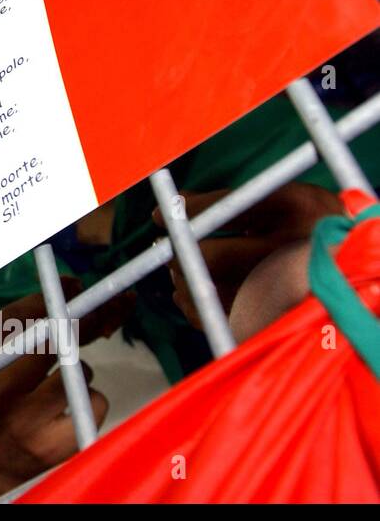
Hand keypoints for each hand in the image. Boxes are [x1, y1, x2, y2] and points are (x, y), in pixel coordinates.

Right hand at [0, 281, 133, 499]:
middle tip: (100, 310)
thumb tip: (73, 287)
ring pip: (78, 370)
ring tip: (57, 387)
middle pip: (50, 340)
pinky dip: (90, 400)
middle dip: (82, 320)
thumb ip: (19, 330)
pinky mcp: (54, 449)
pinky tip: (69, 412)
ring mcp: (25, 424)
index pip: (13, 320)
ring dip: (78, 371)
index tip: (73, 285)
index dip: (49, 297)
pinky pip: (93, 402)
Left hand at [150, 182, 341, 328]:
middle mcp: (295, 249)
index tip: (159, 216)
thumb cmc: (314, 226)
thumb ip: (234, 201)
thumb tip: (172, 207)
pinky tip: (190, 296)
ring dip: (184, 280)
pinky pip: (222, 320)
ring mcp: (289, 289)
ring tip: (179, 271)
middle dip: (179, 252)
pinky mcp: (280, 319)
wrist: (361, 266)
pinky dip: (196, 308)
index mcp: (299, 208)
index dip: (185, 214)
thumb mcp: (286, 200)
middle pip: (213, 257)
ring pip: (213, 292)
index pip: (225, 209)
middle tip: (166, 249)